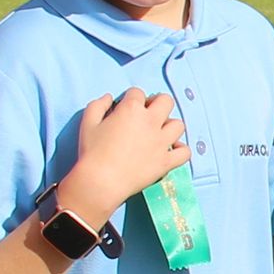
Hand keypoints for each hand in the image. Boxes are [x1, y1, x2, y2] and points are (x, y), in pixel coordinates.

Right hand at [61, 88, 189, 222]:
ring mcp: (162, 142)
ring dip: (169, 125)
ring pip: (178, 125)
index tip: (126, 107)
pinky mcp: (167, 161)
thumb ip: (98, 105)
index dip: (131, 98)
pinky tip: (170, 150)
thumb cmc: (92, 151)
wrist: (101, 180)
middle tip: (148, 113)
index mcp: (131, 110)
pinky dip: (180, 150)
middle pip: (166, 101)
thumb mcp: (88, 122)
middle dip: (157, 102)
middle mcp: (151, 122)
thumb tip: (109, 97)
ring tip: (159, 132)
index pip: (137, 93)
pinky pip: (185, 152)